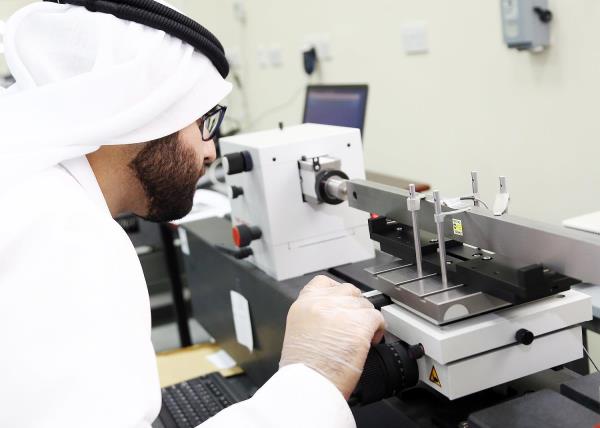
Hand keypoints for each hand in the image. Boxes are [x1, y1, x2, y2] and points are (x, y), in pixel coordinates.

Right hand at [279, 275, 384, 398]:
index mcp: (303, 304)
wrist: (309, 384)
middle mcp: (322, 302)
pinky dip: (378, 329)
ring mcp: (342, 310)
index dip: (336, 293)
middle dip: (353, 307)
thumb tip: (330, 318)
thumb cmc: (303, 369)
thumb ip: (314, 317)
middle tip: (352, 325)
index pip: (323, 282)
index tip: (340, 305)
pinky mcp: (360, 323)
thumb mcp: (298, 332)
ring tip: (361, 336)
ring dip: (365, 319)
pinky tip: (370, 341)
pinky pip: (377, 318)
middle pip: (348, 291)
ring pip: (364, 304)